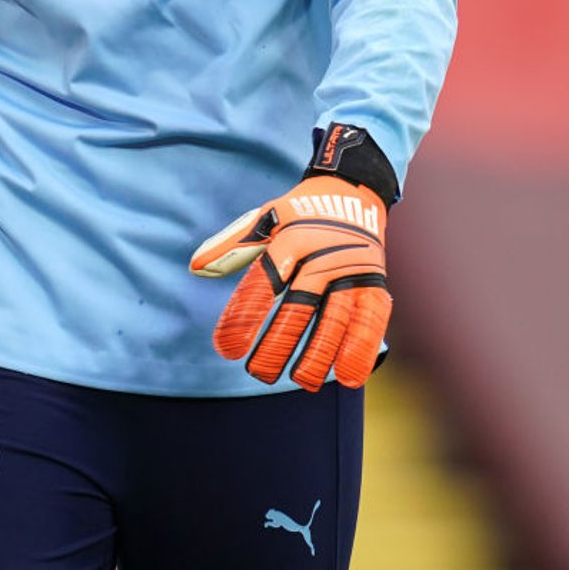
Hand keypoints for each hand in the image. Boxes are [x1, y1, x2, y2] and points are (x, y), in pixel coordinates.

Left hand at [190, 176, 390, 390]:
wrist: (351, 189)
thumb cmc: (298, 212)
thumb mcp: (263, 219)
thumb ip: (232, 246)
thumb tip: (194, 268)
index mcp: (291, 238)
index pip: (264, 282)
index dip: (245, 317)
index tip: (228, 349)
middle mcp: (323, 254)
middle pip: (300, 305)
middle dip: (279, 342)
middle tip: (259, 374)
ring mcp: (352, 268)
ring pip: (336, 316)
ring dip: (320, 352)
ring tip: (302, 381)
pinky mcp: (375, 280)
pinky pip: (372, 318)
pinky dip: (361, 347)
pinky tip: (348, 376)